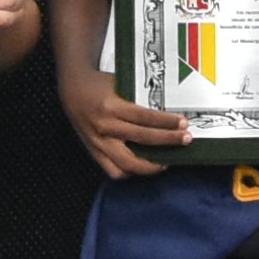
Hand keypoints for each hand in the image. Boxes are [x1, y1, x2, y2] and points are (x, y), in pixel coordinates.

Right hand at [60, 63, 189, 180]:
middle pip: (142, 139)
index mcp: (111, 106)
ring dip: (151, 165)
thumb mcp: (118, 85)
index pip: (144, 118)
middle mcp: (105, 126)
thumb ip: (137, 100)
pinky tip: (144, 167)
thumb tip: (166, 112)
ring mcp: (98, 142)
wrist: (72, 91)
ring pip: (128, 162)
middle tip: (186, 139)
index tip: (183, 124)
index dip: (166, 123)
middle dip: (168, 140)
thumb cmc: (99, 85)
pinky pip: (113, 170)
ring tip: (167, 161)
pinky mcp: (94, 152)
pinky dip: (130, 172)